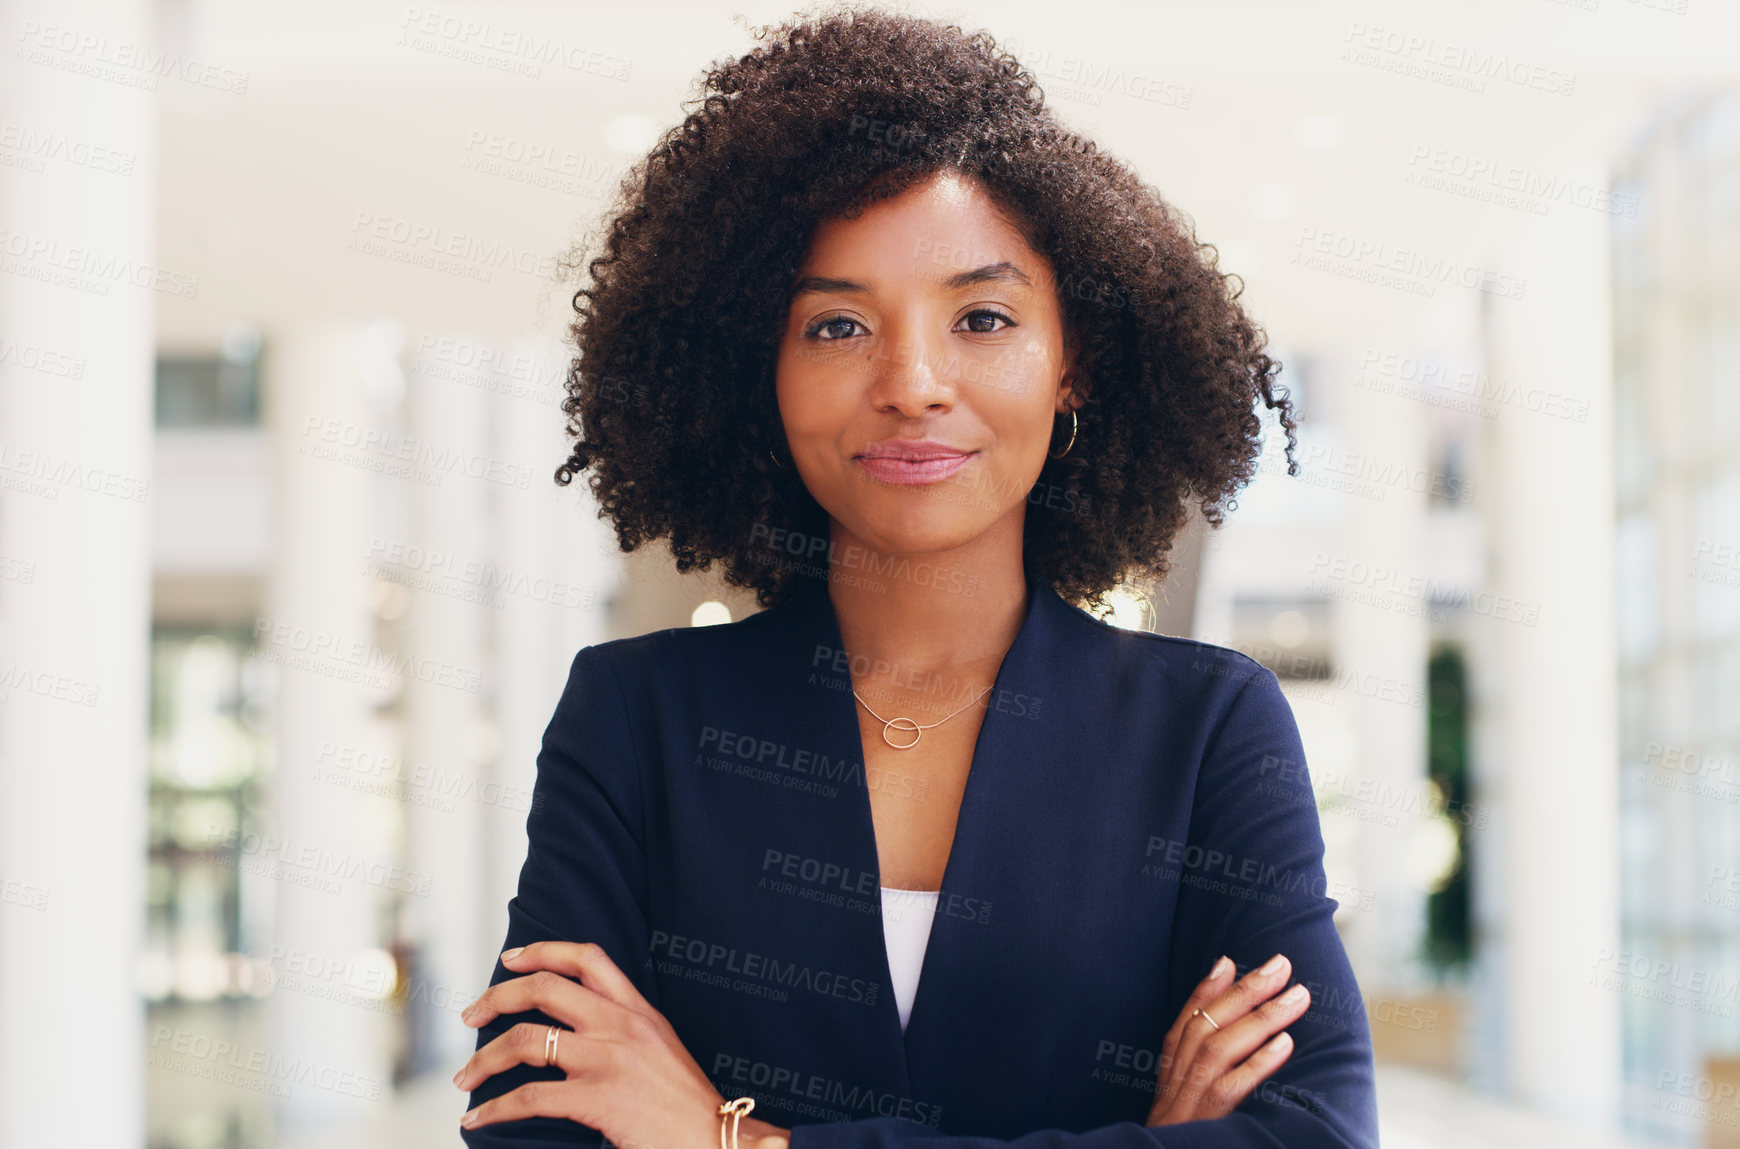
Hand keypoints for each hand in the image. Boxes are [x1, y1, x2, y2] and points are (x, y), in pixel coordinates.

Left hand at [453, 941, 791, 1148]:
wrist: (716, 1138)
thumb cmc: (686, 1104)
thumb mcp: (660, 1049)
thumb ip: (624, 1031)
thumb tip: (576, 1031)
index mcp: (638, 1011)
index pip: (588, 959)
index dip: (542, 951)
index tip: (511, 958)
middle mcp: (621, 1026)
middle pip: (544, 988)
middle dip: (497, 997)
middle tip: (471, 1016)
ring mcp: (608, 1060)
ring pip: (526, 1041)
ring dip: (484, 1060)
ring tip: (465, 1078)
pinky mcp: (598, 1099)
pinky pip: (529, 1097)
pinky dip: (494, 1108)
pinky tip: (478, 1117)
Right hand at [1145, 952, 1309, 1124]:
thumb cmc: (1183, 1144)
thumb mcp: (1182, 1112)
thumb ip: (1195, 1071)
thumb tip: (1230, 1030)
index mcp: (1168, 1084)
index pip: (1183, 1026)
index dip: (1206, 991)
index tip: (1232, 959)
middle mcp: (1174, 1089)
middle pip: (1205, 1027)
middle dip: (1244, 991)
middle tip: (1281, 964)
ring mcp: (1188, 1108)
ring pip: (1219, 1049)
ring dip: (1262, 1017)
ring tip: (1298, 996)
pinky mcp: (1206, 1127)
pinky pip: (1231, 1089)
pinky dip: (1258, 1062)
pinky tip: (1285, 1044)